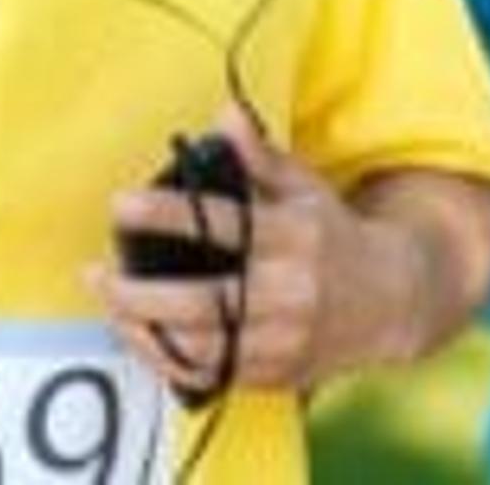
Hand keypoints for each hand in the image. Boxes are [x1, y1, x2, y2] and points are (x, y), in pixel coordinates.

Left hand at [91, 110, 386, 392]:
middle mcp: (291, 294)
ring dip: (143, 329)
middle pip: (204, 302)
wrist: (394, 301)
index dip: (166, 215)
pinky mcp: (278, 372)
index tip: (120, 203)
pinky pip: (212, 375)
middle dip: (139, 292)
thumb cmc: (332, 234)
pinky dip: (167, 360)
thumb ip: (259, 157)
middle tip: (95, 272)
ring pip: (203, 347)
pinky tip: (137, 337)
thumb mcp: (305, 188)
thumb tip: (224, 113)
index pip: (222, 225)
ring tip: (106, 302)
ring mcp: (285, 340)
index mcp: (294, 239)